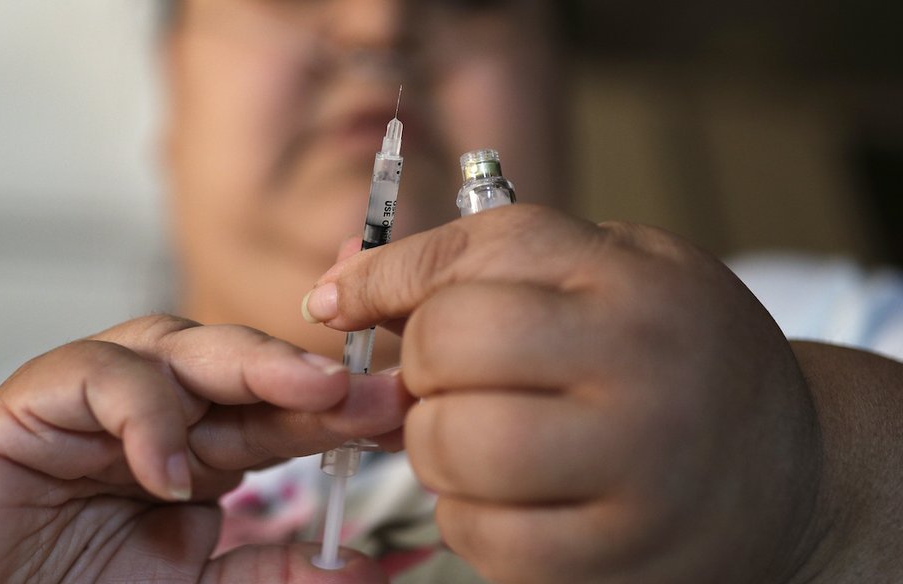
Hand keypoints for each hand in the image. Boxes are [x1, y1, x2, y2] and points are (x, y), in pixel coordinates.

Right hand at [0, 315, 402, 582]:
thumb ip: (271, 571)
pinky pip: (98, 376)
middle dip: (307, 375)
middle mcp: (155, 411)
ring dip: (247, 365)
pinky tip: (168, 469)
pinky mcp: (34, 400)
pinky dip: (142, 414)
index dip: (336, 407)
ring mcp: (95, 399)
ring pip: (178, 345)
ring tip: (308, 398)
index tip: (398, 413)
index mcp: (196, 448)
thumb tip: (368, 563)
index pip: (277, 410)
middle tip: (369, 391)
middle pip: (240, 366)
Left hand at [303, 205, 824, 582]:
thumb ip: (479, 267)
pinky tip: (512, 498)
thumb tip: (333, 291)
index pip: (470, 256)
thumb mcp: (606, 275)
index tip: (344, 301)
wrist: (791, 469)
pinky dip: (468, 518)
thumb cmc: (673, 355)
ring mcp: (636, 469)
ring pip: (452, 448)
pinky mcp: (620, 556)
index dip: (386, 280)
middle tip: (449, 382)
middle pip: (446, 347)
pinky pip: (482, 538)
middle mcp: (639, 366)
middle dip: (419, 368)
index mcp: (631, 280)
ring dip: (436, 446)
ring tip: (483, 437)